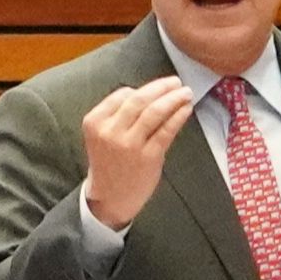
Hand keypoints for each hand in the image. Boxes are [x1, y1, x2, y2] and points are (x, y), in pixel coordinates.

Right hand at [81, 76, 198, 231]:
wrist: (111, 198)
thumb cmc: (109, 163)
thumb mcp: (102, 136)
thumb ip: (118, 115)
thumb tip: (149, 94)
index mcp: (94, 122)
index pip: (121, 95)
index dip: (142, 89)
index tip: (158, 87)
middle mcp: (110, 131)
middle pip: (139, 100)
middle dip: (161, 87)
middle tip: (176, 81)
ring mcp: (129, 144)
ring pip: (154, 112)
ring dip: (173, 98)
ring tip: (185, 92)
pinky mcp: (148, 157)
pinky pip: (166, 130)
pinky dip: (178, 116)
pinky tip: (185, 109)